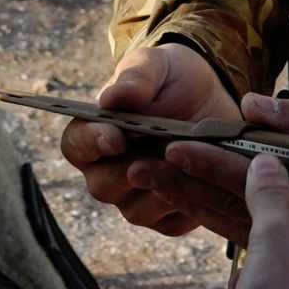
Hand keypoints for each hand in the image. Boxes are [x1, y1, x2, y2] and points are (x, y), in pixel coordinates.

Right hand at [60, 39, 238, 236]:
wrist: (213, 101)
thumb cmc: (172, 79)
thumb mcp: (155, 66)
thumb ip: (135, 79)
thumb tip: (109, 99)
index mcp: (93, 134)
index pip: (76, 145)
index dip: (92, 143)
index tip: (117, 136)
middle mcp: (106, 172)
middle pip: (104, 184)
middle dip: (135, 167)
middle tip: (165, 150)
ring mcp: (134, 198)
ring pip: (137, 210)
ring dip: (165, 187)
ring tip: (191, 163)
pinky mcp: (166, 216)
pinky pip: (171, 222)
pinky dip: (189, 204)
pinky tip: (206, 182)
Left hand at [140, 90, 288, 266]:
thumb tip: (251, 108)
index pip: (262, 182)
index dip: (212, 163)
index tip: (169, 147)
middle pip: (247, 215)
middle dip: (190, 189)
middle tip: (137, 170)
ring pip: (259, 234)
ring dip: (206, 207)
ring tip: (157, 185)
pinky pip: (284, 242)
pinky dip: (243, 223)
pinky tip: (206, 206)